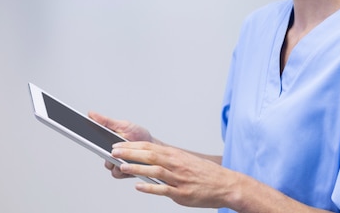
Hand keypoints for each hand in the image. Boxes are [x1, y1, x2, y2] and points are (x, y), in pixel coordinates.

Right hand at [88, 111, 153, 178]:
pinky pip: (118, 173)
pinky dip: (122, 169)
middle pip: (101, 156)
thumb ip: (107, 121)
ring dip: (115, 161)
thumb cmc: (138, 134)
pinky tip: (128, 163)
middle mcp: (110, 153)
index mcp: (107, 141)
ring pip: (109, 166)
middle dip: (104, 152)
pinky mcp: (124, 171)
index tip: (81, 136)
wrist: (153, 146)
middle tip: (112, 149)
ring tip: (124, 155)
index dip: (85, 140)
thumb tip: (91, 114)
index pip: (93, 142)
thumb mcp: (123, 124)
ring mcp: (117, 162)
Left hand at [110, 141, 235, 208]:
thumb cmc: (206, 174)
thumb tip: (151, 161)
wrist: (226, 185)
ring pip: (154, 170)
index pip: (150, 147)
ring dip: (136, 167)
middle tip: (114, 152)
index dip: (132, 146)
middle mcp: (176, 165)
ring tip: (121, 166)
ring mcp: (179, 179)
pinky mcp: (182, 193)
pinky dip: (150, 187)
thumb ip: (170, 161)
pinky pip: (163, 189)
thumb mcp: (187, 162)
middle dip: (129, 153)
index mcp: (176, 156)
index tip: (118, 145)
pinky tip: (138, 186)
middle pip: (149, 155)